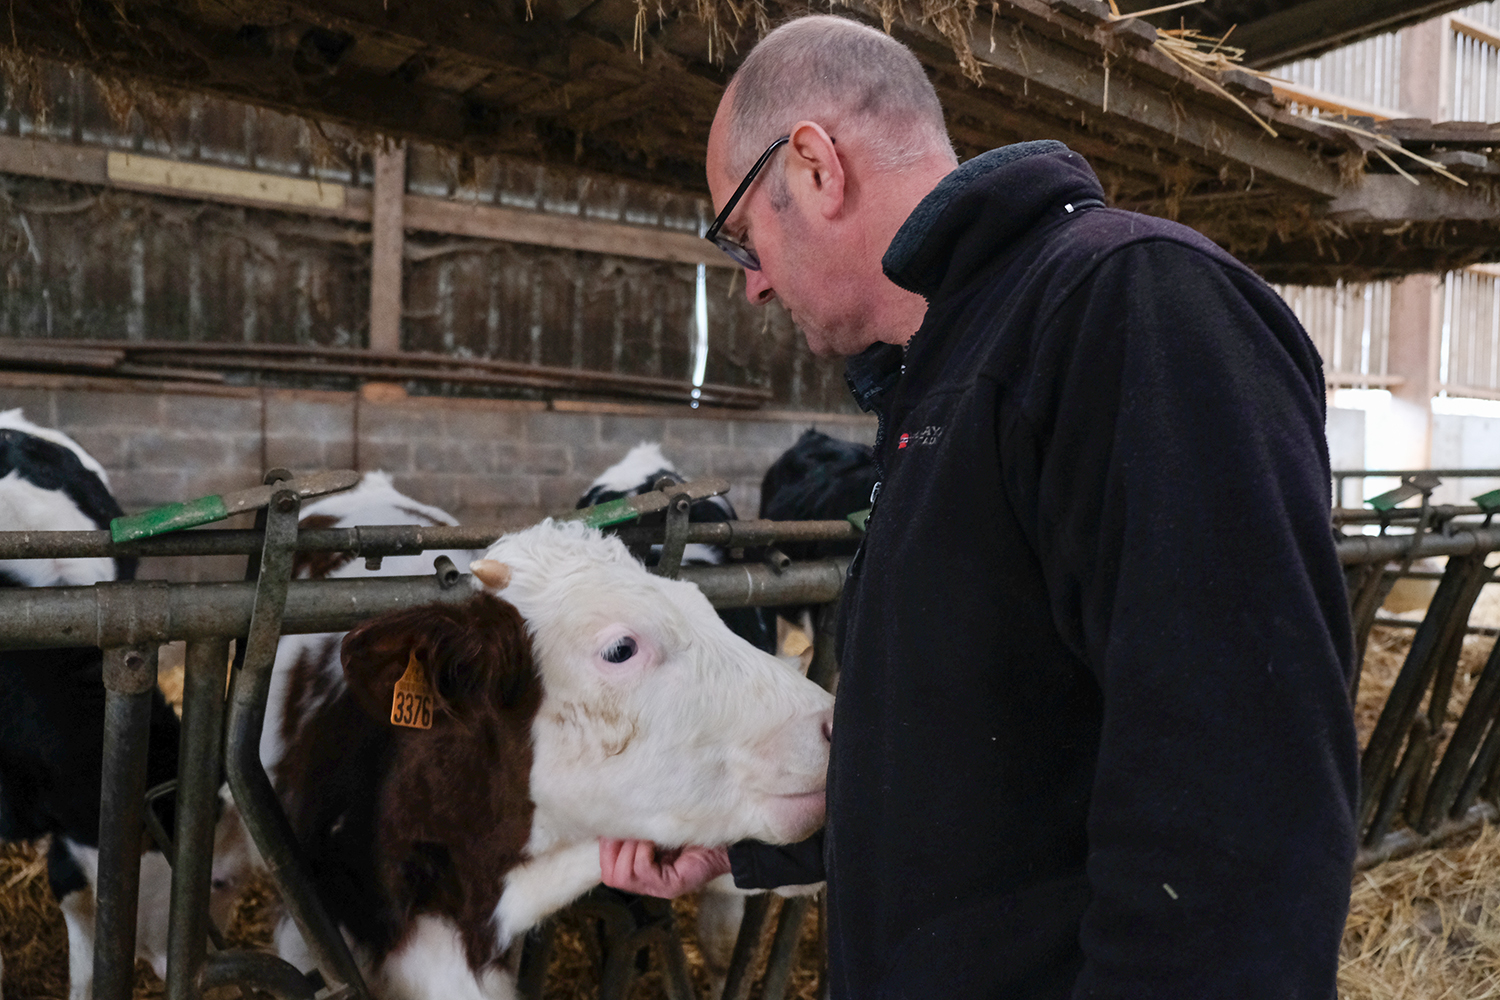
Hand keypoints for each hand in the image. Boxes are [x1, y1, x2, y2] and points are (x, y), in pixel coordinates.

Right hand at [598, 838, 730, 897]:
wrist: (725, 841)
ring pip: (623, 876)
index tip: (614, 828)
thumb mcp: (657, 832)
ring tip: (645, 836)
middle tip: (630, 832)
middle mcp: (648, 885)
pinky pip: (642, 870)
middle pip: (611, 877)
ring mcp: (659, 888)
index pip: (608, 872)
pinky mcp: (672, 886)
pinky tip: (654, 842)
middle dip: (614, 850)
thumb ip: (636, 833)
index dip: (606, 849)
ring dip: (628, 849)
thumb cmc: (692, 832)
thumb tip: (609, 822)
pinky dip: (642, 852)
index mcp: (641, 873)